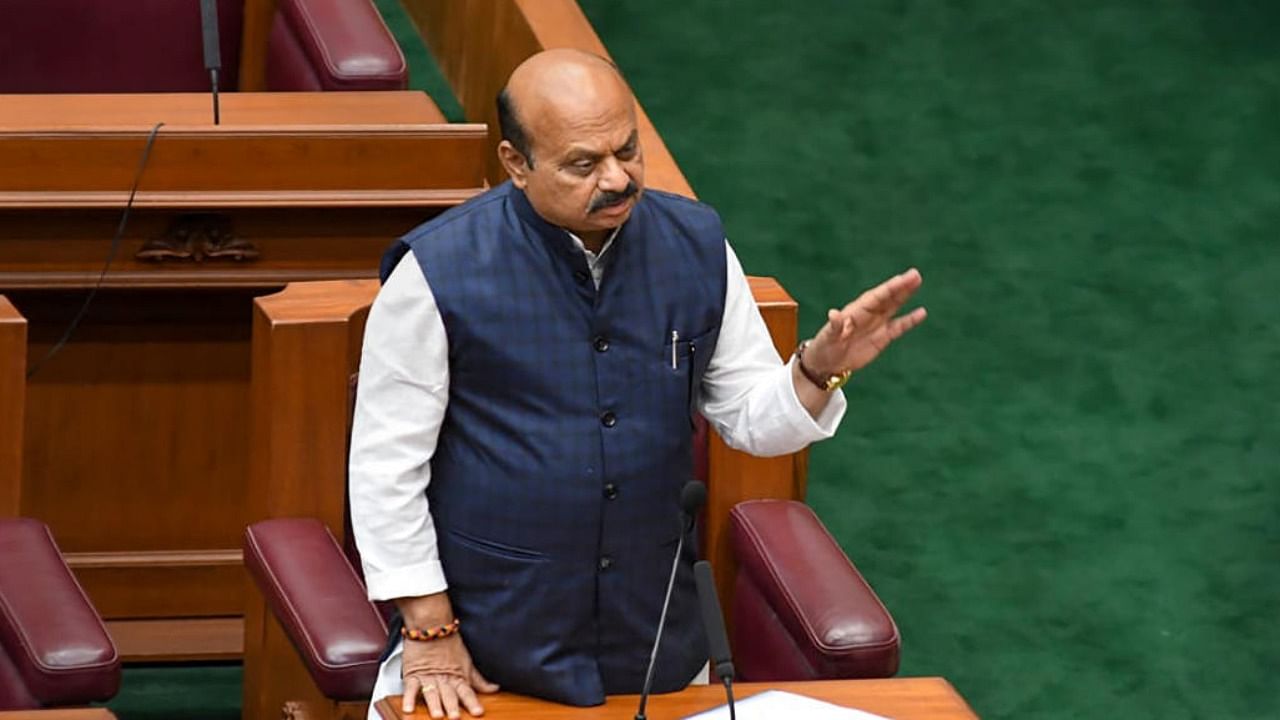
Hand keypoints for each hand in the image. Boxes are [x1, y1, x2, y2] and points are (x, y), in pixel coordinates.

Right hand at [401, 632, 498, 718]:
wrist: (431, 625)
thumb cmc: (449, 644)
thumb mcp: (467, 663)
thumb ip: (479, 680)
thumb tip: (494, 688)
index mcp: (457, 677)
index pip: (467, 692)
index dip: (472, 703)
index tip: (478, 713)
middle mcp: (443, 679)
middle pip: (449, 695)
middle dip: (452, 706)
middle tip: (455, 717)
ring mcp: (428, 677)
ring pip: (432, 693)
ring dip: (435, 704)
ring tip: (437, 715)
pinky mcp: (413, 674)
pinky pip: (410, 688)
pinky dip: (409, 698)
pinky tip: (409, 708)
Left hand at [796, 268, 925, 408]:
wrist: (827, 363)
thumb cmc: (824, 346)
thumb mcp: (828, 337)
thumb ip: (835, 326)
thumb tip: (833, 314)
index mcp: (855, 312)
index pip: (875, 297)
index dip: (889, 288)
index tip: (901, 279)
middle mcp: (868, 314)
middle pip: (887, 298)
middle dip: (900, 287)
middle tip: (915, 274)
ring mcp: (876, 324)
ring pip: (894, 307)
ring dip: (905, 295)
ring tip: (918, 282)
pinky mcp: (882, 338)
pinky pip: (898, 327)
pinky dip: (910, 320)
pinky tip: (921, 313)